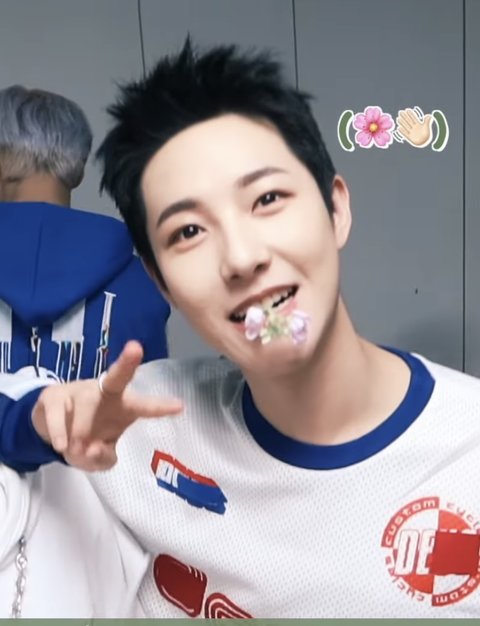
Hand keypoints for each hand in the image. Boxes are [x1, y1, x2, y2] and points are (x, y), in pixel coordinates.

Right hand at [32, 341, 182, 470]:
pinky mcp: (54, 397)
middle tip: (135, 348)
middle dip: (127, 363)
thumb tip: (92, 450)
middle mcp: (103, 393)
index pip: (144, 406)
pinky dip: (60, 431)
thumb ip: (101, 459)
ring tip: (76, 449)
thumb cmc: (87, 434)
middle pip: (117, 376)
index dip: (160, 407)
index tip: (180, 406)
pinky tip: (61, 445)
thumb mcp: (97, 457)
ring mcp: (78, 391)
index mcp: (122, 406)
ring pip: (85, 402)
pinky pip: (58, 413)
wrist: (49, 425)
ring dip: (81, 429)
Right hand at [394, 107, 432, 146]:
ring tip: (398, 118)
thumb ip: (428, 121)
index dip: (411, 114)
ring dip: (402, 122)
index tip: (407, 110)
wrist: (425, 143)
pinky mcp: (410, 138)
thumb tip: (429, 115)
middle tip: (400, 112)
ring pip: (406, 126)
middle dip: (405, 116)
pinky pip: (405, 134)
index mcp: (419, 124)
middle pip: (408, 121)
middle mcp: (414, 128)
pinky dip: (402, 131)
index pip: (414, 118)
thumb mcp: (427, 127)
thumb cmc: (427, 135)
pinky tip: (399, 128)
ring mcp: (411, 132)